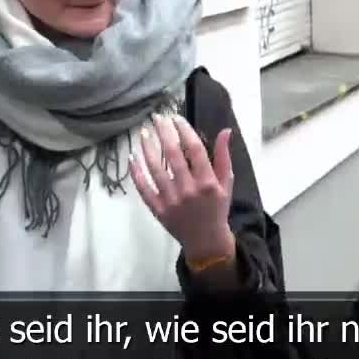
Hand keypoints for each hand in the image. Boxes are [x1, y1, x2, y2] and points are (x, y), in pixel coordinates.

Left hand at [129, 113, 236, 261]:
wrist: (206, 240)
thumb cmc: (217, 208)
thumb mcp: (227, 183)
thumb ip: (224, 156)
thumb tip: (225, 130)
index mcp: (208, 182)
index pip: (194, 149)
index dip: (184, 130)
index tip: (176, 118)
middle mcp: (189, 190)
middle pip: (173, 154)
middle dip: (163, 132)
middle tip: (157, 117)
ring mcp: (171, 201)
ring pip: (155, 168)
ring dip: (147, 147)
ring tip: (143, 132)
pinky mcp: (158, 209)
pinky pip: (143, 188)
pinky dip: (136, 172)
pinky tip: (132, 156)